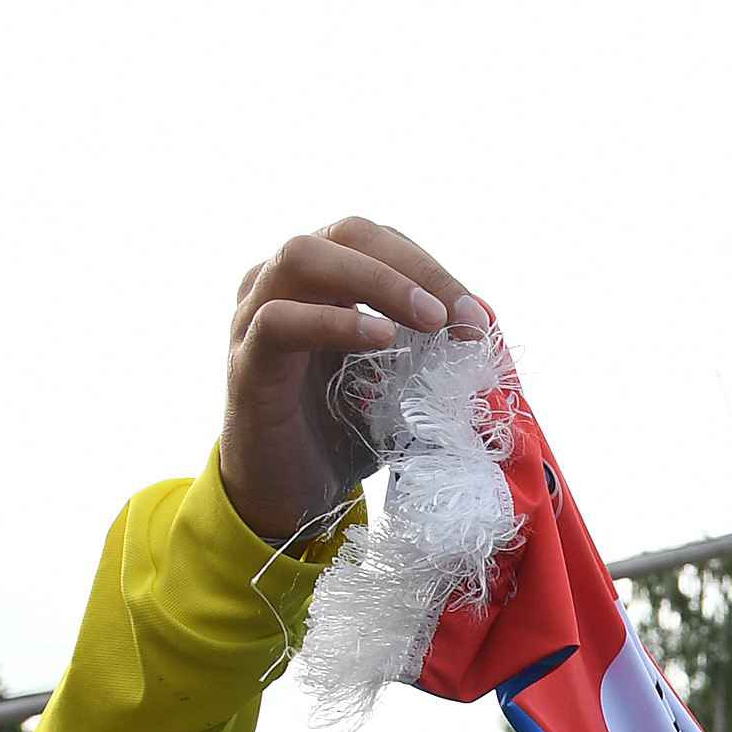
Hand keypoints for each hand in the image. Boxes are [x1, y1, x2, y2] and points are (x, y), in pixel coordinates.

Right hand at [221, 218, 486, 547]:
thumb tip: (485, 331)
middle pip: (348, 233)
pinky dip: (334, 322)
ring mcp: (254, 317)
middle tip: (460, 317)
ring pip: (303, 257)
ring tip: (429, 319)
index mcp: (322, 281)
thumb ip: (431, 354)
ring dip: (377, 280)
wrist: (288, 498)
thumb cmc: (344, 435)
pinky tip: (380, 338)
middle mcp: (281, 283)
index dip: (432, 268)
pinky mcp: (247, 363)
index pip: (380, 241)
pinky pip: (280, 321)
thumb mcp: (399, 385)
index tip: (477, 319)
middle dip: (415, 267)